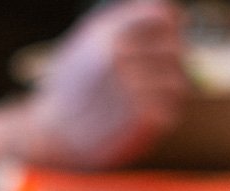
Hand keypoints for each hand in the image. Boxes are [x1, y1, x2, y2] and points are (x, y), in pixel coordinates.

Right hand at [22, 0, 188, 169]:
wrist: (52, 136)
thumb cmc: (71, 89)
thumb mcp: (86, 43)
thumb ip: (125, 24)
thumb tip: (176, 15)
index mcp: (105, 33)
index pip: (161, 15)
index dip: (171, 26)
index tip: (168, 38)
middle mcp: (118, 55)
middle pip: (175, 48)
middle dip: (172, 61)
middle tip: (154, 77)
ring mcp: (131, 86)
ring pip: (177, 83)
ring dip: (167, 93)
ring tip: (143, 101)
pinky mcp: (140, 117)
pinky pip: (170, 112)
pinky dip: (160, 118)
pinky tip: (139, 121)